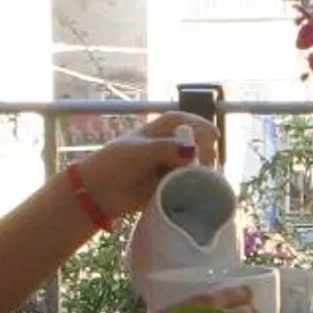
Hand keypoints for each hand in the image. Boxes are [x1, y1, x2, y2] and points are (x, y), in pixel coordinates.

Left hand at [78, 115, 214, 225]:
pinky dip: (194, 185)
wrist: (99, 192)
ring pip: (193, 164)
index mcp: (158, 130)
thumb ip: (165, 149)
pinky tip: (199, 188)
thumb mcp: (139, 151)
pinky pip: (186, 183)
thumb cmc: (115, 163)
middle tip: (206, 161)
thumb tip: (192, 151)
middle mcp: (166, 146)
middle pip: (194, 143)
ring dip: (201, 169)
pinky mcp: (168, 185)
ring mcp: (168, 166)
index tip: (214, 135)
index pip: (184, 121)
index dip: (200, 125)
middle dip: (204, 150)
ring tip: (202, 176)